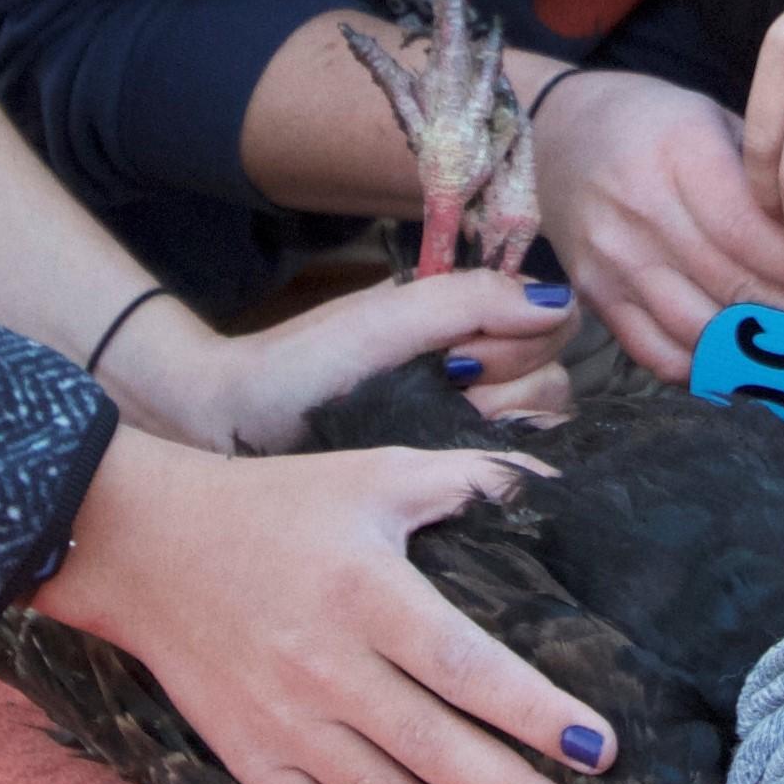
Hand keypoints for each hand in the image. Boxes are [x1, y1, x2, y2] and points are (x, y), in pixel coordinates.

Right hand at [31, 431, 613, 783]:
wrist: (148, 545)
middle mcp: (327, 665)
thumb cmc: (279, 505)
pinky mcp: (251, 757)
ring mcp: (284, 721)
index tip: (597, 747)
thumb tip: (557, 484)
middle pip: (433, 747)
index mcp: (366, 592)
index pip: (463, 664)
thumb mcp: (376, 473)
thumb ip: (469, 480)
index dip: (532, 710)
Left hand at [103, 270, 580, 453]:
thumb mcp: (382, 320)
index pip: (553, 328)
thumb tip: (560, 300)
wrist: (223, 427)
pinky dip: (488, 474)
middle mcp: (475, 380)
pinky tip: (442, 472)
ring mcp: (462, 434)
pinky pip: (502, 482)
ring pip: (537, 437)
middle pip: (554, 386)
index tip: (465, 354)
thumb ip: (468, 299)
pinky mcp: (443, 484)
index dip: (523, 342)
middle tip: (447, 391)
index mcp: (464, 328)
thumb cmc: (297, 365)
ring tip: (434, 430)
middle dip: (508, 387)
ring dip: (497, 431)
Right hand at [525, 69, 783, 381]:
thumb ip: (765, 178)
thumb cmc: (651, 122)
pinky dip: (706, 371)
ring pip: (701, 330)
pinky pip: (657, 354)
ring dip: (763, 354)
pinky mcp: (595, 297)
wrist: (553, 132)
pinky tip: (747, 368)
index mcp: (680, 156)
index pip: (755, 235)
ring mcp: (613, 261)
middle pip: (736, 287)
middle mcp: (642, 211)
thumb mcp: (711, 120)